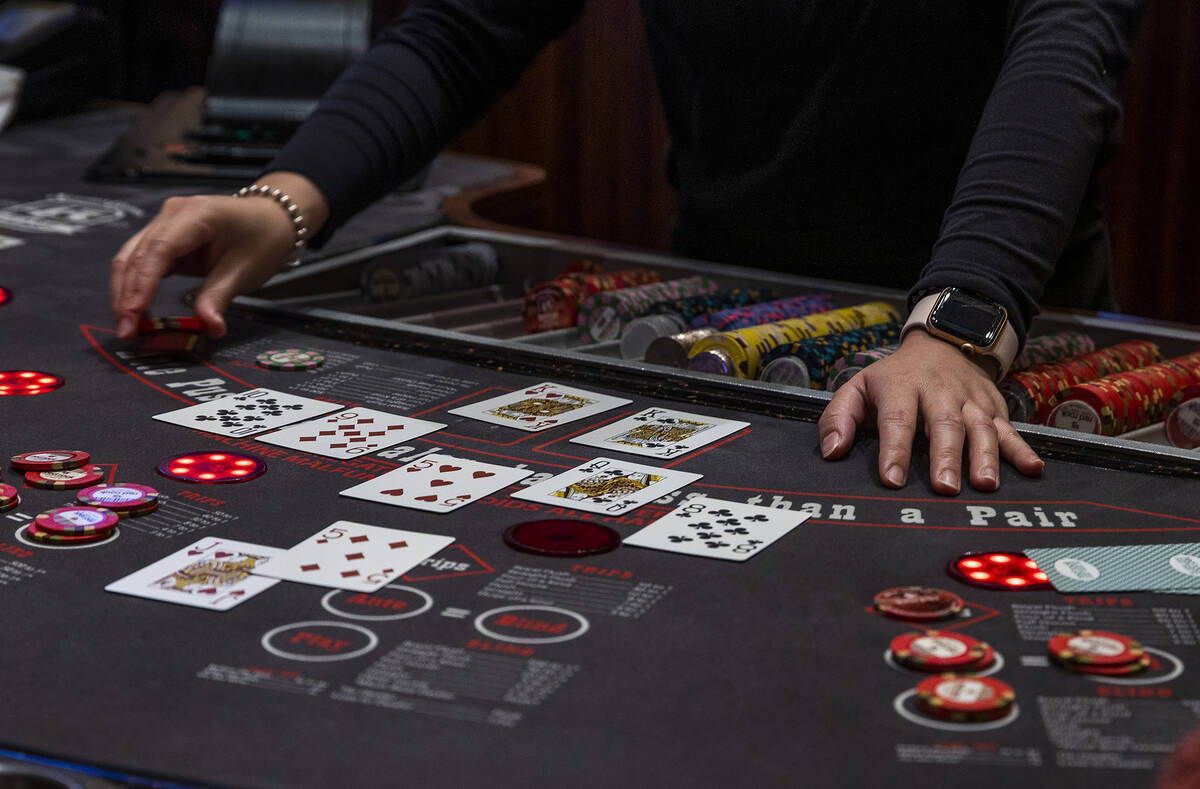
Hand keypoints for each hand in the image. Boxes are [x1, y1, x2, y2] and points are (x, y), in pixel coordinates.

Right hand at [110, 172, 327, 339]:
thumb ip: (219, 298)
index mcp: (195, 214)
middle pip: (136, 255)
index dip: (142, 284)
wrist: (271, 218)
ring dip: (125, 292)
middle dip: (127, 295)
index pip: (158, 250)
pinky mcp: (164, 238)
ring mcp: (164, 223)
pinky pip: (142, 262)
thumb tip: (209, 329)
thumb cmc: (262, 239)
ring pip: (132, 258)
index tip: (132, 314)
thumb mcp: (244, 271)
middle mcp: (171, 214)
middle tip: (125, 331)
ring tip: (126, 326)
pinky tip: (134, 311)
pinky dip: (136, 286)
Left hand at [817, 329, 1042, 493]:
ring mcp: (970, 400)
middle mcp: (939, 392)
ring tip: (985, 484)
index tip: (892, 479)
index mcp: (902, 387)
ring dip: (985, 457)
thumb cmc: (894, 378)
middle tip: (944, 487)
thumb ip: (839, 418)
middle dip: (945, 457)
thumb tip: (831, 452)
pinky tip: (1032, 469)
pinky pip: (1010, 429)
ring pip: (980, 428)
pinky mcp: (994, 408)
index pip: (897, 420)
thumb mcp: (858, 388)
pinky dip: (1023, 449)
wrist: (941, 344)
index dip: (895, 450)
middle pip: (944, 425)